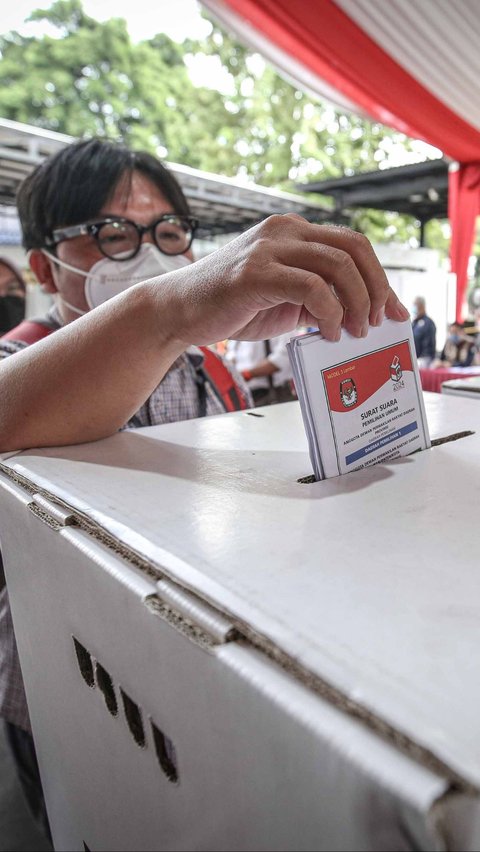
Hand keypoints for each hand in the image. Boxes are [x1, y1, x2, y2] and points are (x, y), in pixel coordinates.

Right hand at [156, 214, 409, 346]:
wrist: (180, 311)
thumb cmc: (231, 306)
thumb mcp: (285, 299)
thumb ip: (320, 298)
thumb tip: (363, 314)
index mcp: (293, 231)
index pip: (353, 244)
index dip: (380, 278)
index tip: (392, 311)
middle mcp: (284, 230)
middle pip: (354, 249)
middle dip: (375, 289)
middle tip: (375, 323)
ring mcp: (269, 248)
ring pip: (337, 266)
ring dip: (356, 303)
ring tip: (353, 332)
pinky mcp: (256, 273)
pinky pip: (312, 288)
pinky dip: (330, 313)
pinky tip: (327, 332)